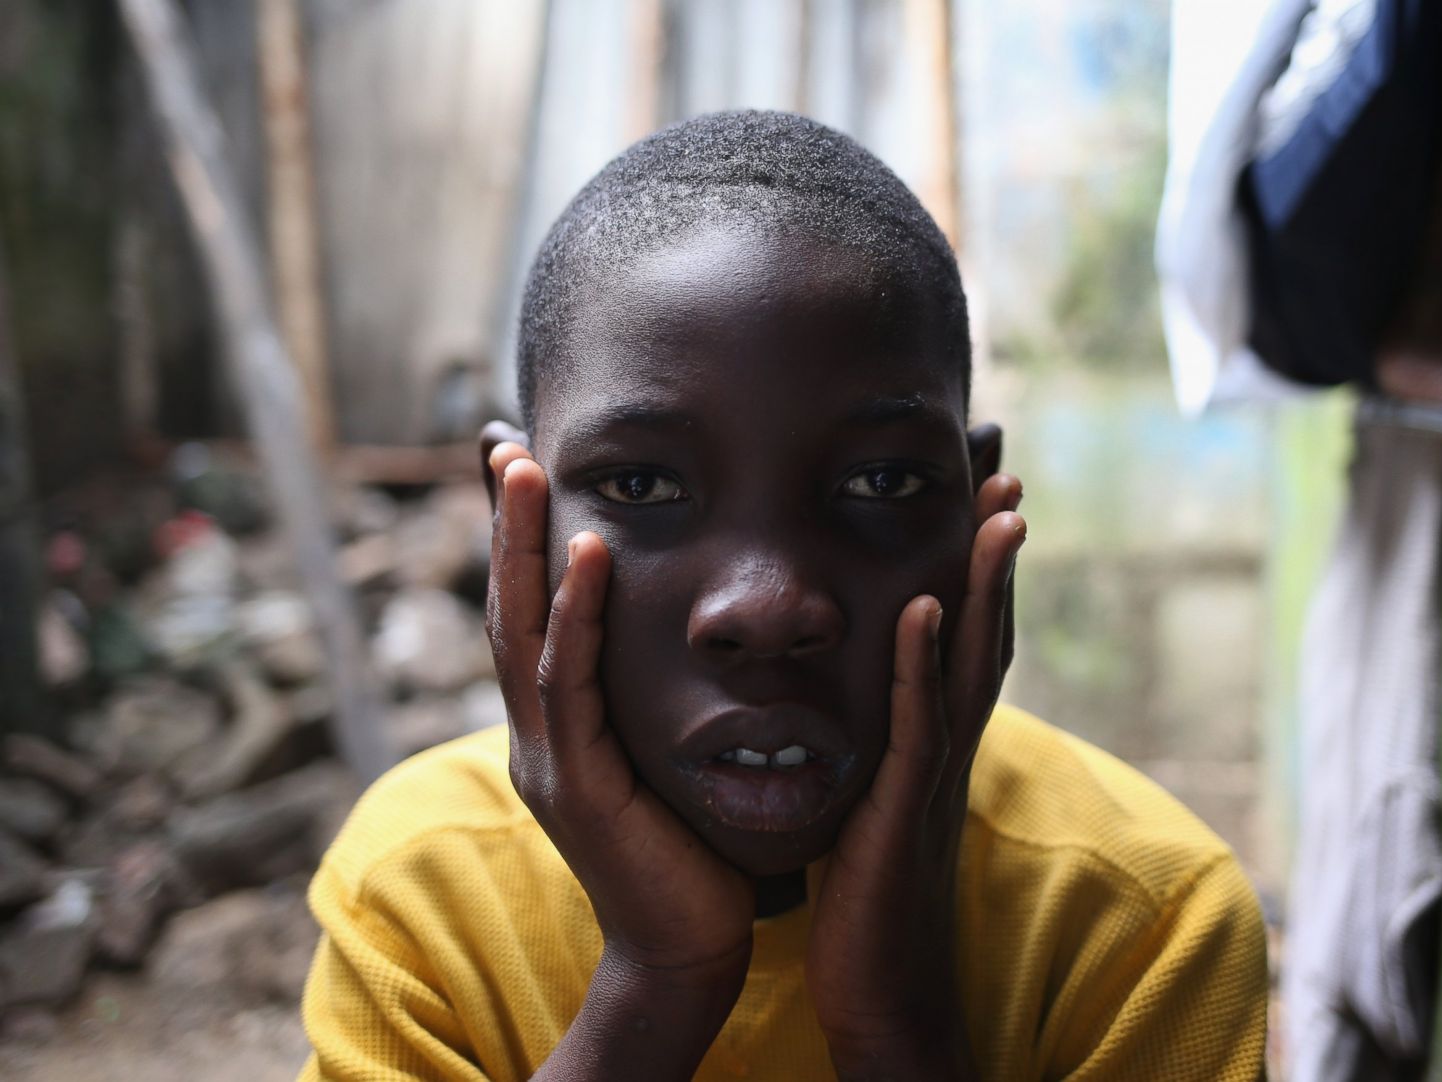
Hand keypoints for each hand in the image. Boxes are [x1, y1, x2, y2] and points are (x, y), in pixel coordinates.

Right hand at [484, 441, 754, 1076]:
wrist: (690, 945)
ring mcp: (545, 759)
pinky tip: (584, 552)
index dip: (520, 541)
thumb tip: (671, 632)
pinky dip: (574, 615)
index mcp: (555, 725)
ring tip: (522, 468)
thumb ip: (644, 698)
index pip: (529, 615)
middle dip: (502, 525)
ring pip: (520, 634)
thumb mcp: (658, 752)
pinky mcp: (574, 785)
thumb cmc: (690, 847)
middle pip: (506, 609)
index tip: (519, 464)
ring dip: (519, 547)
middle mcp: (535, 734)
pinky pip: (567, 686)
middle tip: (500, 443)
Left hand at [805, 473, 1024, 1080]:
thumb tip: (865, 700)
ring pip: (968, 666)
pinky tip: (920, 606)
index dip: (978, 570)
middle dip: (997, 558)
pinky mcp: (904, 811)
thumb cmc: (868, 900)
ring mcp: (933, 778)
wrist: (881, 991)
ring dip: (983, 589)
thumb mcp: (876, 804)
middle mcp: (948, 749)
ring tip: (997, 514)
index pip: (964, 638)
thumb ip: (879, 750)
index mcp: (936, 742)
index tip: (983, 498)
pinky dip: (921, 663)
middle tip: (1008, 476)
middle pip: (984, 634)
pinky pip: (917, 726)